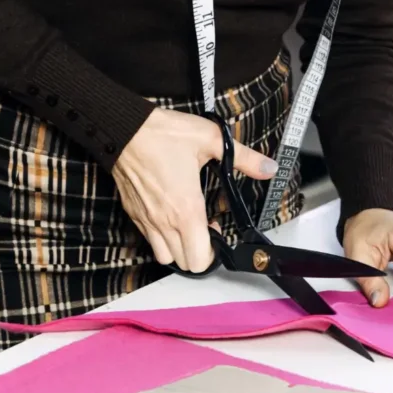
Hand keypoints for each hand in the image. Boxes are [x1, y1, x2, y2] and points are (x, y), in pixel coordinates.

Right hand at [112, 108, 277, 271]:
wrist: (124, 128)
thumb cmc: (164, 134)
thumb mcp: (211, 139)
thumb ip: (244, 158)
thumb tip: (269, 168)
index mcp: (186, 209)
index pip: (200, 258)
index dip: (215, 252)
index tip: (218, 228)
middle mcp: (165, 221)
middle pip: (185, 263)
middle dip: (199, 252)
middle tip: (205, 227)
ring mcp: (146, 220)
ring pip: (165, 257)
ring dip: (179, 248)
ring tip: (186, 225)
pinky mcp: (133, 214)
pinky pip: (148, 240)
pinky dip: (162, 237)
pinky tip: (169, 215)